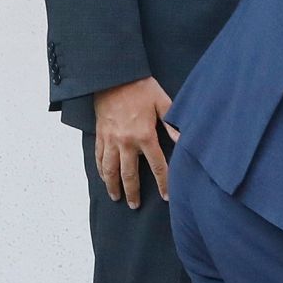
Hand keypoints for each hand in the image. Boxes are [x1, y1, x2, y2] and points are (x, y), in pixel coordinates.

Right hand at [94, 77, 177, 206]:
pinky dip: (100, 169)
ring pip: (110, 169)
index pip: (157, 166)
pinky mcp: (100, 134)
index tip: (166, 197)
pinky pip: (98, 156)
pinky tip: (103, 177)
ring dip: (112, 185)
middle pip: (129, 174)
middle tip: (134, 205)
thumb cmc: (140, 87)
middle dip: (132, 192)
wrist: (112, 76)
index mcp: (144, 136)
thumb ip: (172, 124)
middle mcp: (126, 142)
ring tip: (116, 197)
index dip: (163, 183)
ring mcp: (110, 139)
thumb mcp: (163, 102)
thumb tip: (184, 141)